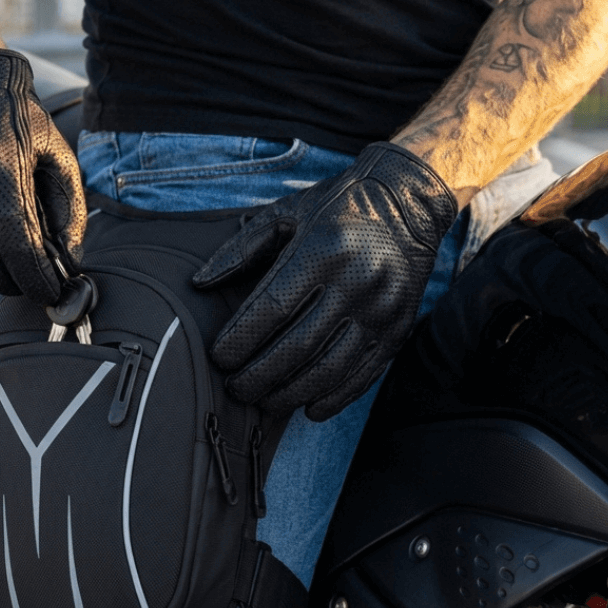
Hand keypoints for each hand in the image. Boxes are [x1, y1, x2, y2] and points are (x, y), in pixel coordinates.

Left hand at [193, 142, 456, 420]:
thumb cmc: (334, 207)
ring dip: (291, 393)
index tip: (219, 358)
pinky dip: (333, 398)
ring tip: (263, 401)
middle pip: (297, 346)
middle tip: (235, 389)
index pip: (272, 309)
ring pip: (329, 368)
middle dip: (259, 376)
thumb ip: (240, 249)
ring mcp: (382, 308)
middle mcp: (357, 280)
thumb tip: (199, 284)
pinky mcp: (399, 328)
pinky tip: (307, 408)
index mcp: (323, 248)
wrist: (408, 199)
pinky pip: (363, 375)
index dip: (241, 340)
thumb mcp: (285, 214)